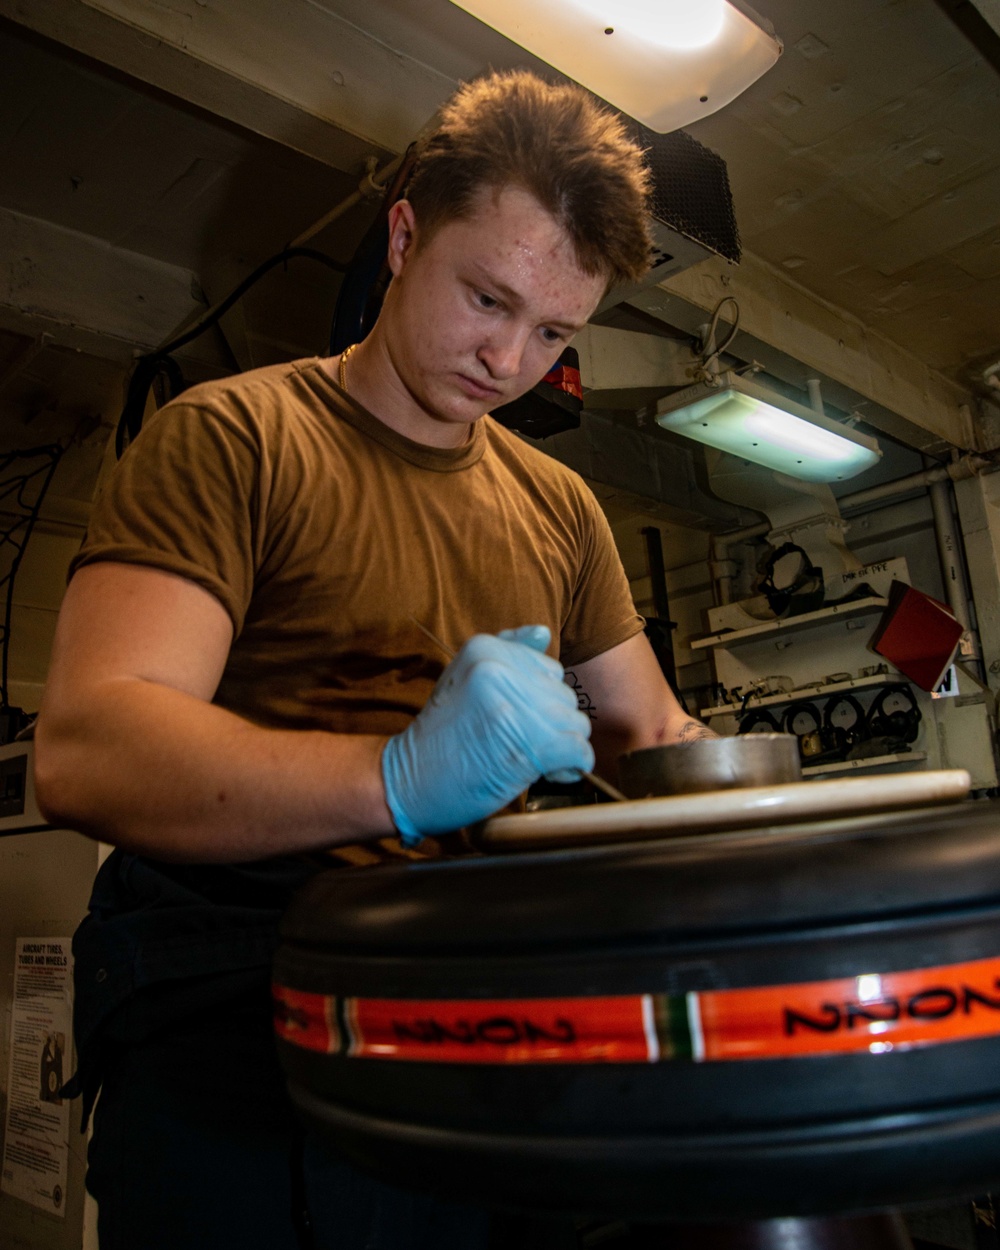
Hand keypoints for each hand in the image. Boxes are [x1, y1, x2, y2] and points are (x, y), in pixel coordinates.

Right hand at [382, 625, 593, 844]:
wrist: (408, 783)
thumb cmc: (440, 737)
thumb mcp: (464, 679)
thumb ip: (507, 654)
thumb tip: (544, 632)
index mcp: (486, 648)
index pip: (548, 670)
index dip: (539, 703)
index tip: (516, 723)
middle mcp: (501, 668)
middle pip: (564, 697)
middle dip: (550, 726)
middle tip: (515, 745)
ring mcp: (517, 704)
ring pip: (576, 723)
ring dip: (559, 748)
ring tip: (523, 758)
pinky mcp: (532, 741)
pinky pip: (579, 750)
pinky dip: (570, 767)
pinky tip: (545, 773)